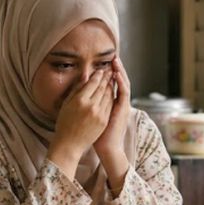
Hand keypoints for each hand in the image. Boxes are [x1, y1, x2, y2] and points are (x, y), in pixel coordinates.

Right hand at [47, 69, 113, 176]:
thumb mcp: (66, 104)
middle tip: (110, 70)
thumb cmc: (64, 124)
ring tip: (112, 79)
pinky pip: (110, 105)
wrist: (69, 144)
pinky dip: (112, 97)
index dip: (98, 75)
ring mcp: (99, 114)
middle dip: (107, 78)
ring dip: (111, 86)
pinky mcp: (104, 121)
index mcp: (80, 100)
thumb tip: (85, 76)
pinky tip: (111, 93)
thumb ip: (77, 89)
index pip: (92, 83)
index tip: (101, 70)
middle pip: (102, 87)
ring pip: (108, 95)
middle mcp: (91, 106)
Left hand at [94, 57, 131, 192]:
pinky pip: (124, 92)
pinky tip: (117, 74)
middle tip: (112, 57)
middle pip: (117, 81)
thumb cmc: (94, 134)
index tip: (102, 62)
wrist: (106, 147)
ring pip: (123, 84)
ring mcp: (122, 105)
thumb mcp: (90, 114)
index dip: (108, 73)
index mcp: (110, 103)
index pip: (110, 83)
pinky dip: (121, 82)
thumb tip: (80, 91)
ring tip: (115, 61)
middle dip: (114, 68)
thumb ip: (88, 102)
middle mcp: (117, 102)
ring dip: (120, 71)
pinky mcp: (123, 109)